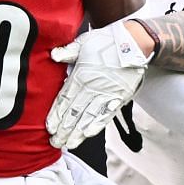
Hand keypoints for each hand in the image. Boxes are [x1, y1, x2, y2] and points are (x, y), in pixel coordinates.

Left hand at [47, 20, 150, 148]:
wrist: (134, 42)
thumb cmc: (108, 40)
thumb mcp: (84, 42)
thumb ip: (68, 51)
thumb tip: (54, 55)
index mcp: (80, 76)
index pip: (64, 99)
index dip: (55, 115)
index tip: (49, 127)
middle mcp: (91, 88)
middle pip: (74, 113)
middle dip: (63, 129)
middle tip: (55, 142)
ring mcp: (105, 94)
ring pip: (88, 117)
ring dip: (77, 132)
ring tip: (69, 144)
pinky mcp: (119, 98)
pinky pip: (106, 114)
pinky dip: (97, 125)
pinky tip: (89, 134)